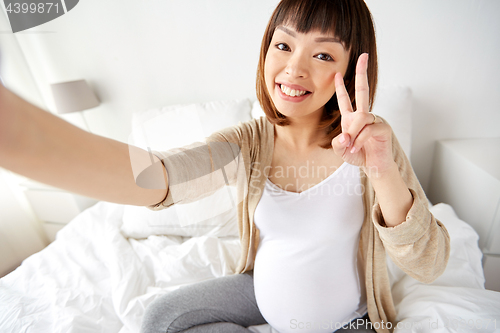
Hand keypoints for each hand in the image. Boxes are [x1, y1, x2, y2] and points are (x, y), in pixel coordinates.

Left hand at [331, 53, 393, 176]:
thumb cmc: (359, 156)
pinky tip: (357, 147)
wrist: (374, 167)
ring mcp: (375, 119)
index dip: (340, 87)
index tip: (336, 73)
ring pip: (361, 117)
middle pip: (363, 90)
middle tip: (363, 56)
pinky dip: (360, 139)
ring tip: (351, 146)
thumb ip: (338, 143)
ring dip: (353, 133)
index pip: (345, 100)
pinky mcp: (383, 127)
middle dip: (362, 72)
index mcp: (352, 118)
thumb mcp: (342, 150)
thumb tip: (345, 136)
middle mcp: (364, 115)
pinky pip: (368, 128)